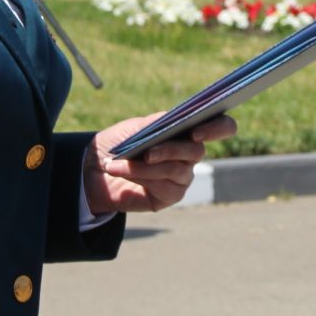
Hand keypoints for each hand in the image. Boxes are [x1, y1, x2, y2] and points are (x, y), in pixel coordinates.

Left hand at [85, 113, 237, 214]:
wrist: (94, 169)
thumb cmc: (117, 144)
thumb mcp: (134, 127)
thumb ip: (156, 123)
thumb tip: (174, 120)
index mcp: (187, 131)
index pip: (221, 126)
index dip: (218, 128)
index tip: (195, 131)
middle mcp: (190, 154)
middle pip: (198, 152)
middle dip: (171, 150)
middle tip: (147, 152)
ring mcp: (182, 176)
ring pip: (177, 170)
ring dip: (145, 167)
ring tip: (117, 163)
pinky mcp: (171, 195)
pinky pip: (165, 187)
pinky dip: (141, 177)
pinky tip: (122, 173)